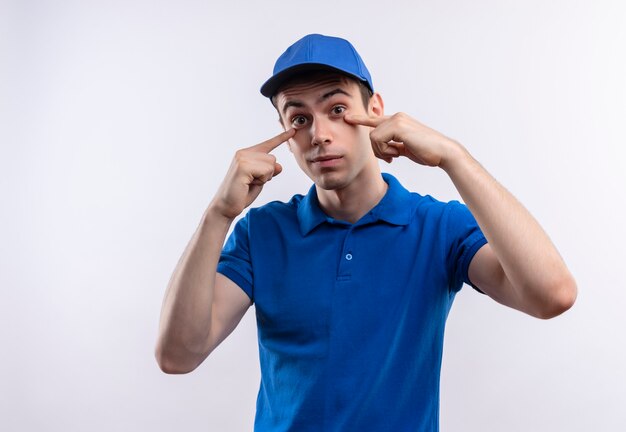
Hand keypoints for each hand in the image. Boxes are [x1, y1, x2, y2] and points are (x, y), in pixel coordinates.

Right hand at [211, 128, 295, 219]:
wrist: (226, 206)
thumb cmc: (242, 194)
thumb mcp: (260, 180)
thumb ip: (269, 171)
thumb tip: (279, 166)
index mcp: (247, 154)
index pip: (268, 144)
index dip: (282, 137)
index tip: (293, 130)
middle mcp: (243, 153)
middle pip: (272, 159)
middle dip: (267, 174)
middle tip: (251, 182)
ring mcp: (242, 158)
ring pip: (270, 165)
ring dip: (264, 178)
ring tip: (249, 183)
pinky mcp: (243, 166)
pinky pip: (266, 171)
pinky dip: (261, 180)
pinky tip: (248, 184)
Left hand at [343, 112, 459, 166]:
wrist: (443, 153)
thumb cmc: (427, 152)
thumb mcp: (405, 148)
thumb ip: (392, 145)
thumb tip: (381, 149)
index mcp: (398, 121)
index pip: (375, 120)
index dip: (360, 119)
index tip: (347, 118)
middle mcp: (396, 117)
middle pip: (371, 133)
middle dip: (378, 150)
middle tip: (392, 158)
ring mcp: (397, 119)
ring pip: (372, 138)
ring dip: (382, 152)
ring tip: (397, 155)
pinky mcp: (398, 126)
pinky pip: (378, 140)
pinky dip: (385, 151)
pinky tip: (397, 153)